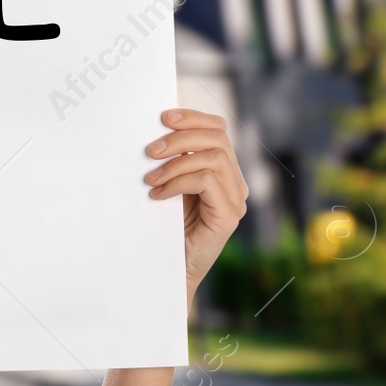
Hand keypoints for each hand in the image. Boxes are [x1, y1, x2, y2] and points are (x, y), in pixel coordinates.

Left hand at [143, 108, 247, 297]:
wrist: (170, 269)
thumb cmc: (164, 226)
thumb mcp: (168, 186)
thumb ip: (171, 161)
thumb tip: (151, 131)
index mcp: (223, 170)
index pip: (218, 129)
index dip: (192, 118)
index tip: (163, 116)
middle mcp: (235, 182)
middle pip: (217, 138)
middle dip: (180, 138)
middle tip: (149, 151)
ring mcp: (236, 200)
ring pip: (213, 157)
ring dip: (175, 163)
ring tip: (149, 177)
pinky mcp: (229, 216)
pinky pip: (207, 182)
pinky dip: (178, 182)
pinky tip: (157, 194)